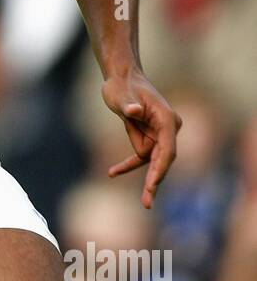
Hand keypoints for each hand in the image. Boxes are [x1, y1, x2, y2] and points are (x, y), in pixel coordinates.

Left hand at [102, 69, 181, 208]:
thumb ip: (128, 105)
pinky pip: (141, 155)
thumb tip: (133, 112)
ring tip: (130, 189)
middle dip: (154, 181)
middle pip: (163, 160)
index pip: (168, 149)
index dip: (160, 169)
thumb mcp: (120, 94)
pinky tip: (112, 172)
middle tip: (146, 203)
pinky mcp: (150, 136)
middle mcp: (168, 127)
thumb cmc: (121, 84)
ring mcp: (160, 133)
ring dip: (137, 171)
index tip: (152, 185)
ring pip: (151, 160)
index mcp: (166, 118)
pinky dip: (128, 164)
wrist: (121, 77)